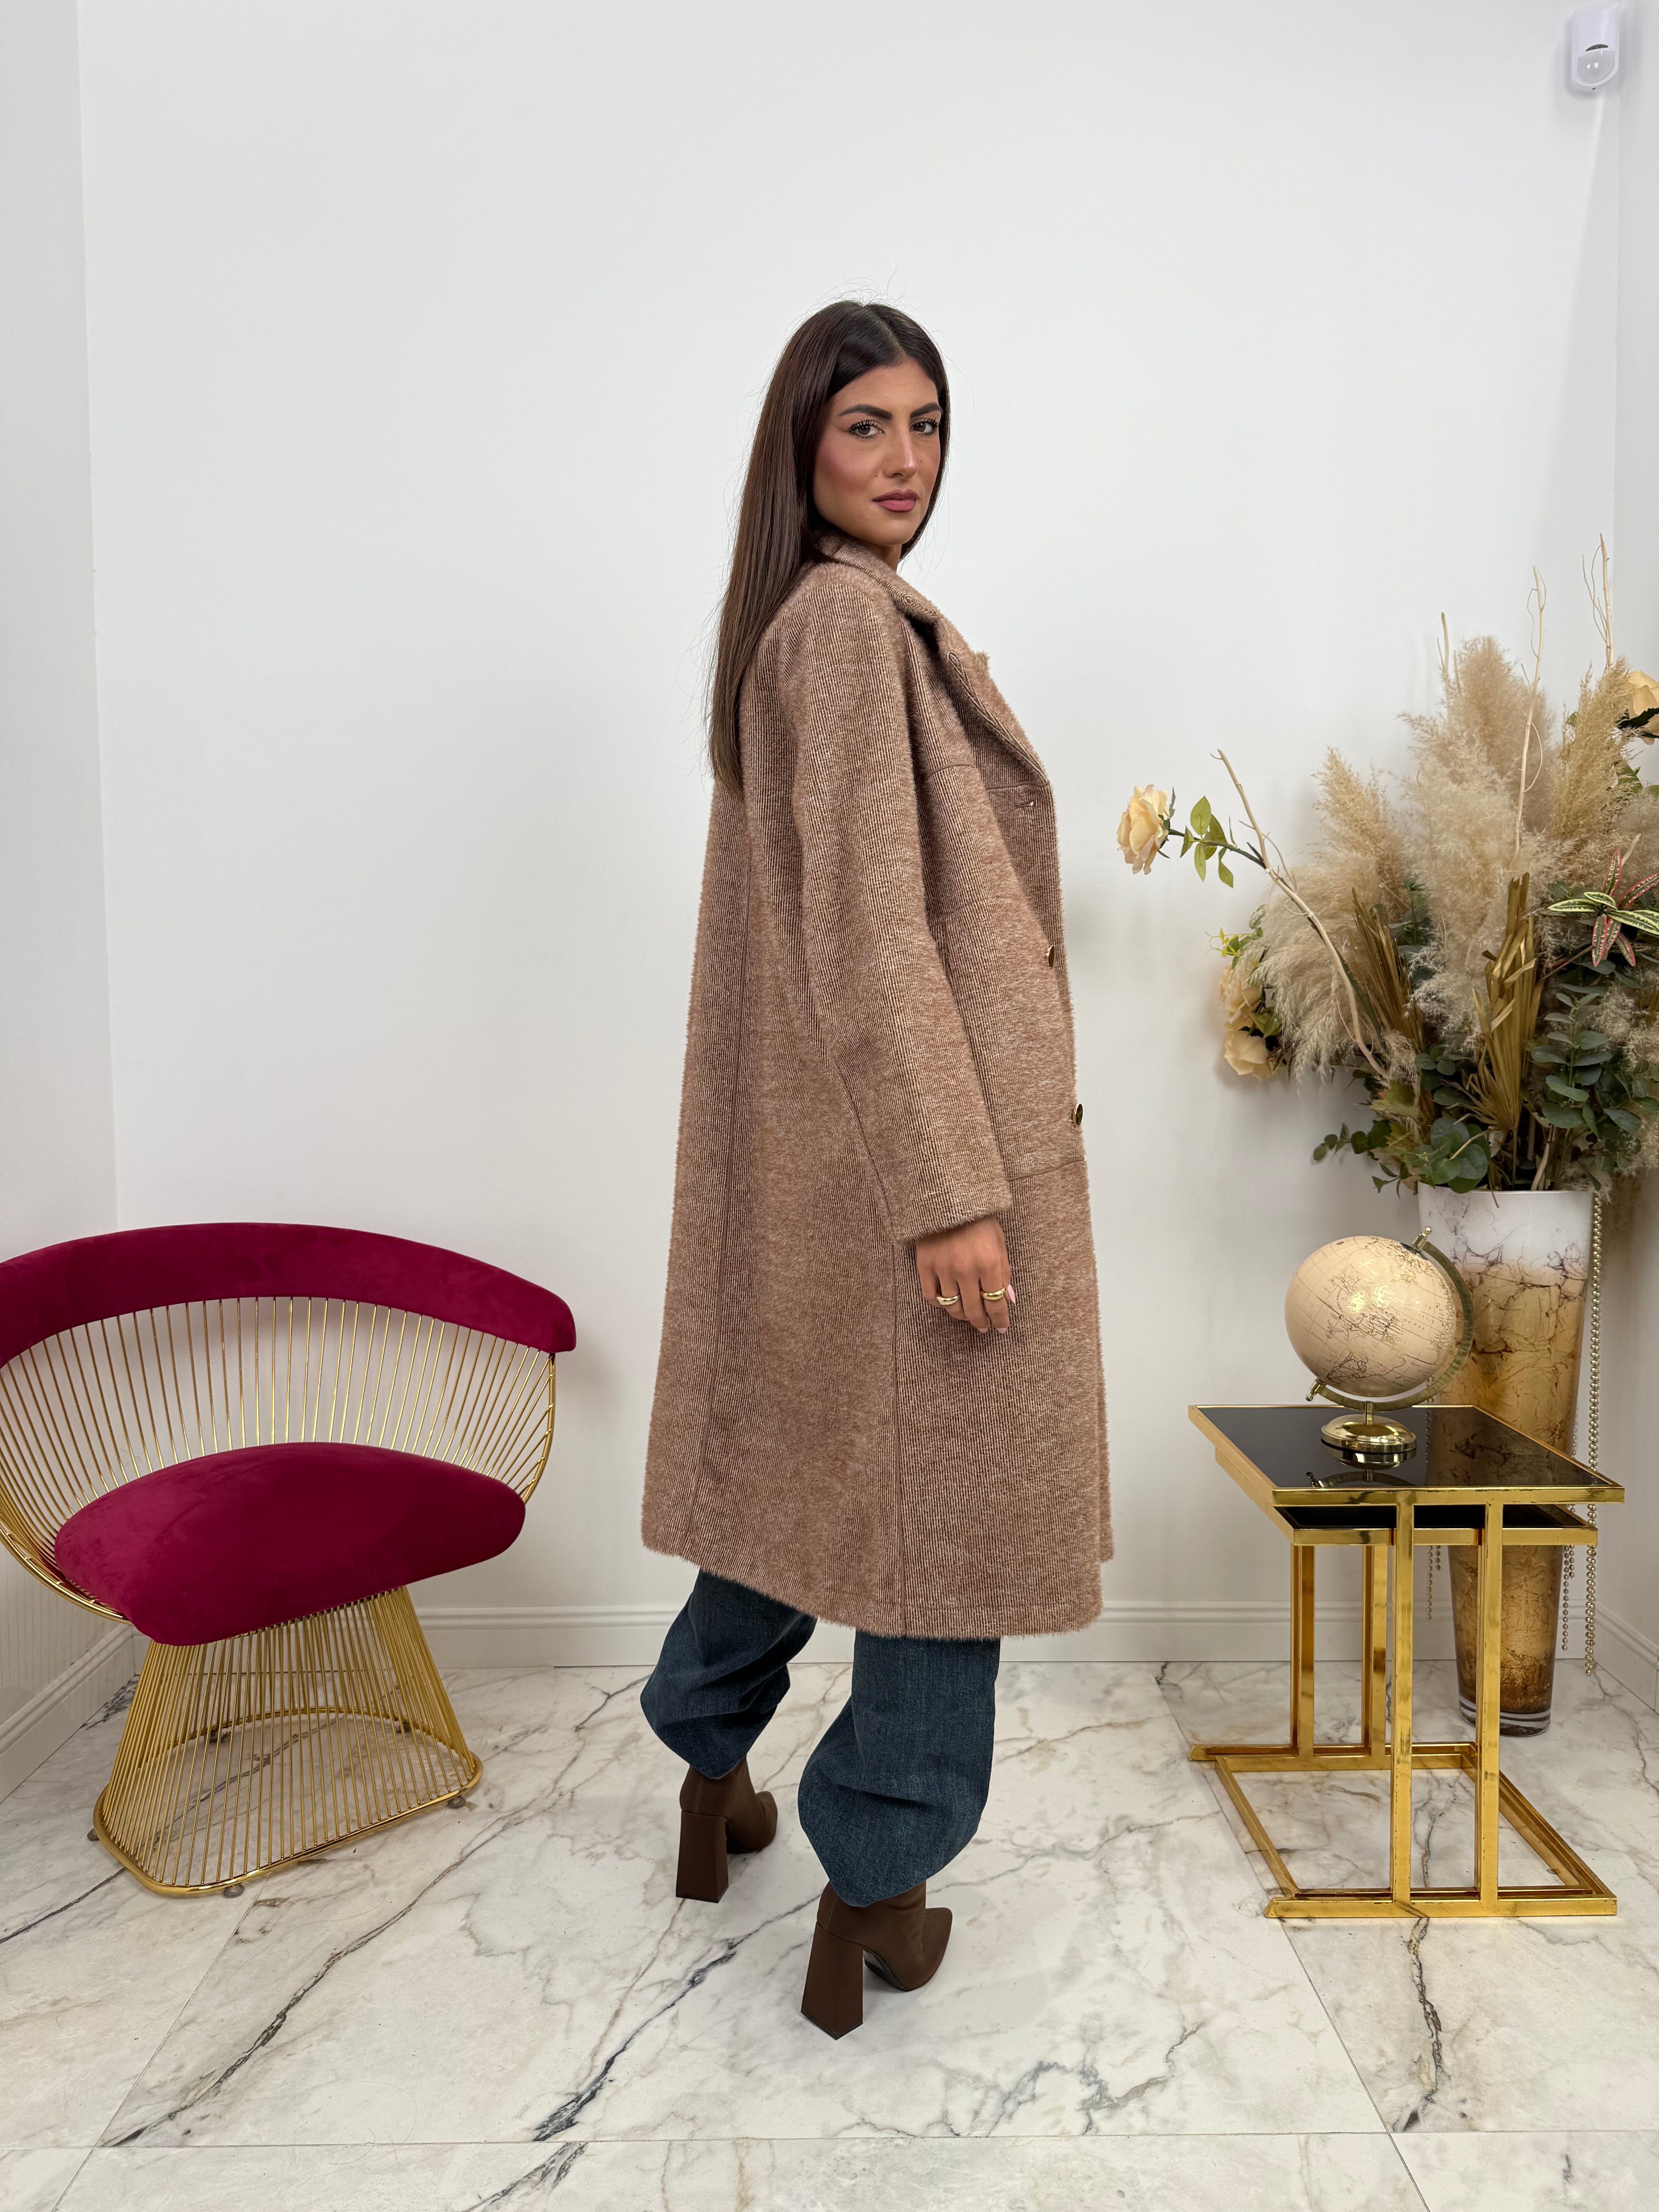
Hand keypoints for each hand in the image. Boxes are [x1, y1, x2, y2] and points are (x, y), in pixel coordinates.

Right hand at [915, 1217, 1013, 1333]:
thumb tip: (1009, 1300)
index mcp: (988, 1263)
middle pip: (974, 1310)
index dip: (1000, 1319)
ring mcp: (943, 1269)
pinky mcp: (925, 1265)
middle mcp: (966, 1269)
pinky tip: (948, 1303)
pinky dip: (941, 1304)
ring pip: (953, 1306)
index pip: (996, 1303)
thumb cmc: (979, 1220)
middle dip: (981, 1322)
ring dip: (962, 1316)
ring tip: (968, 1316)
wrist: (948, 1198)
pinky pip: (932, 1296)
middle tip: (984, 1327)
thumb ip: (1004, 1272)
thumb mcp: (999, 1242)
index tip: (1001, 1328)